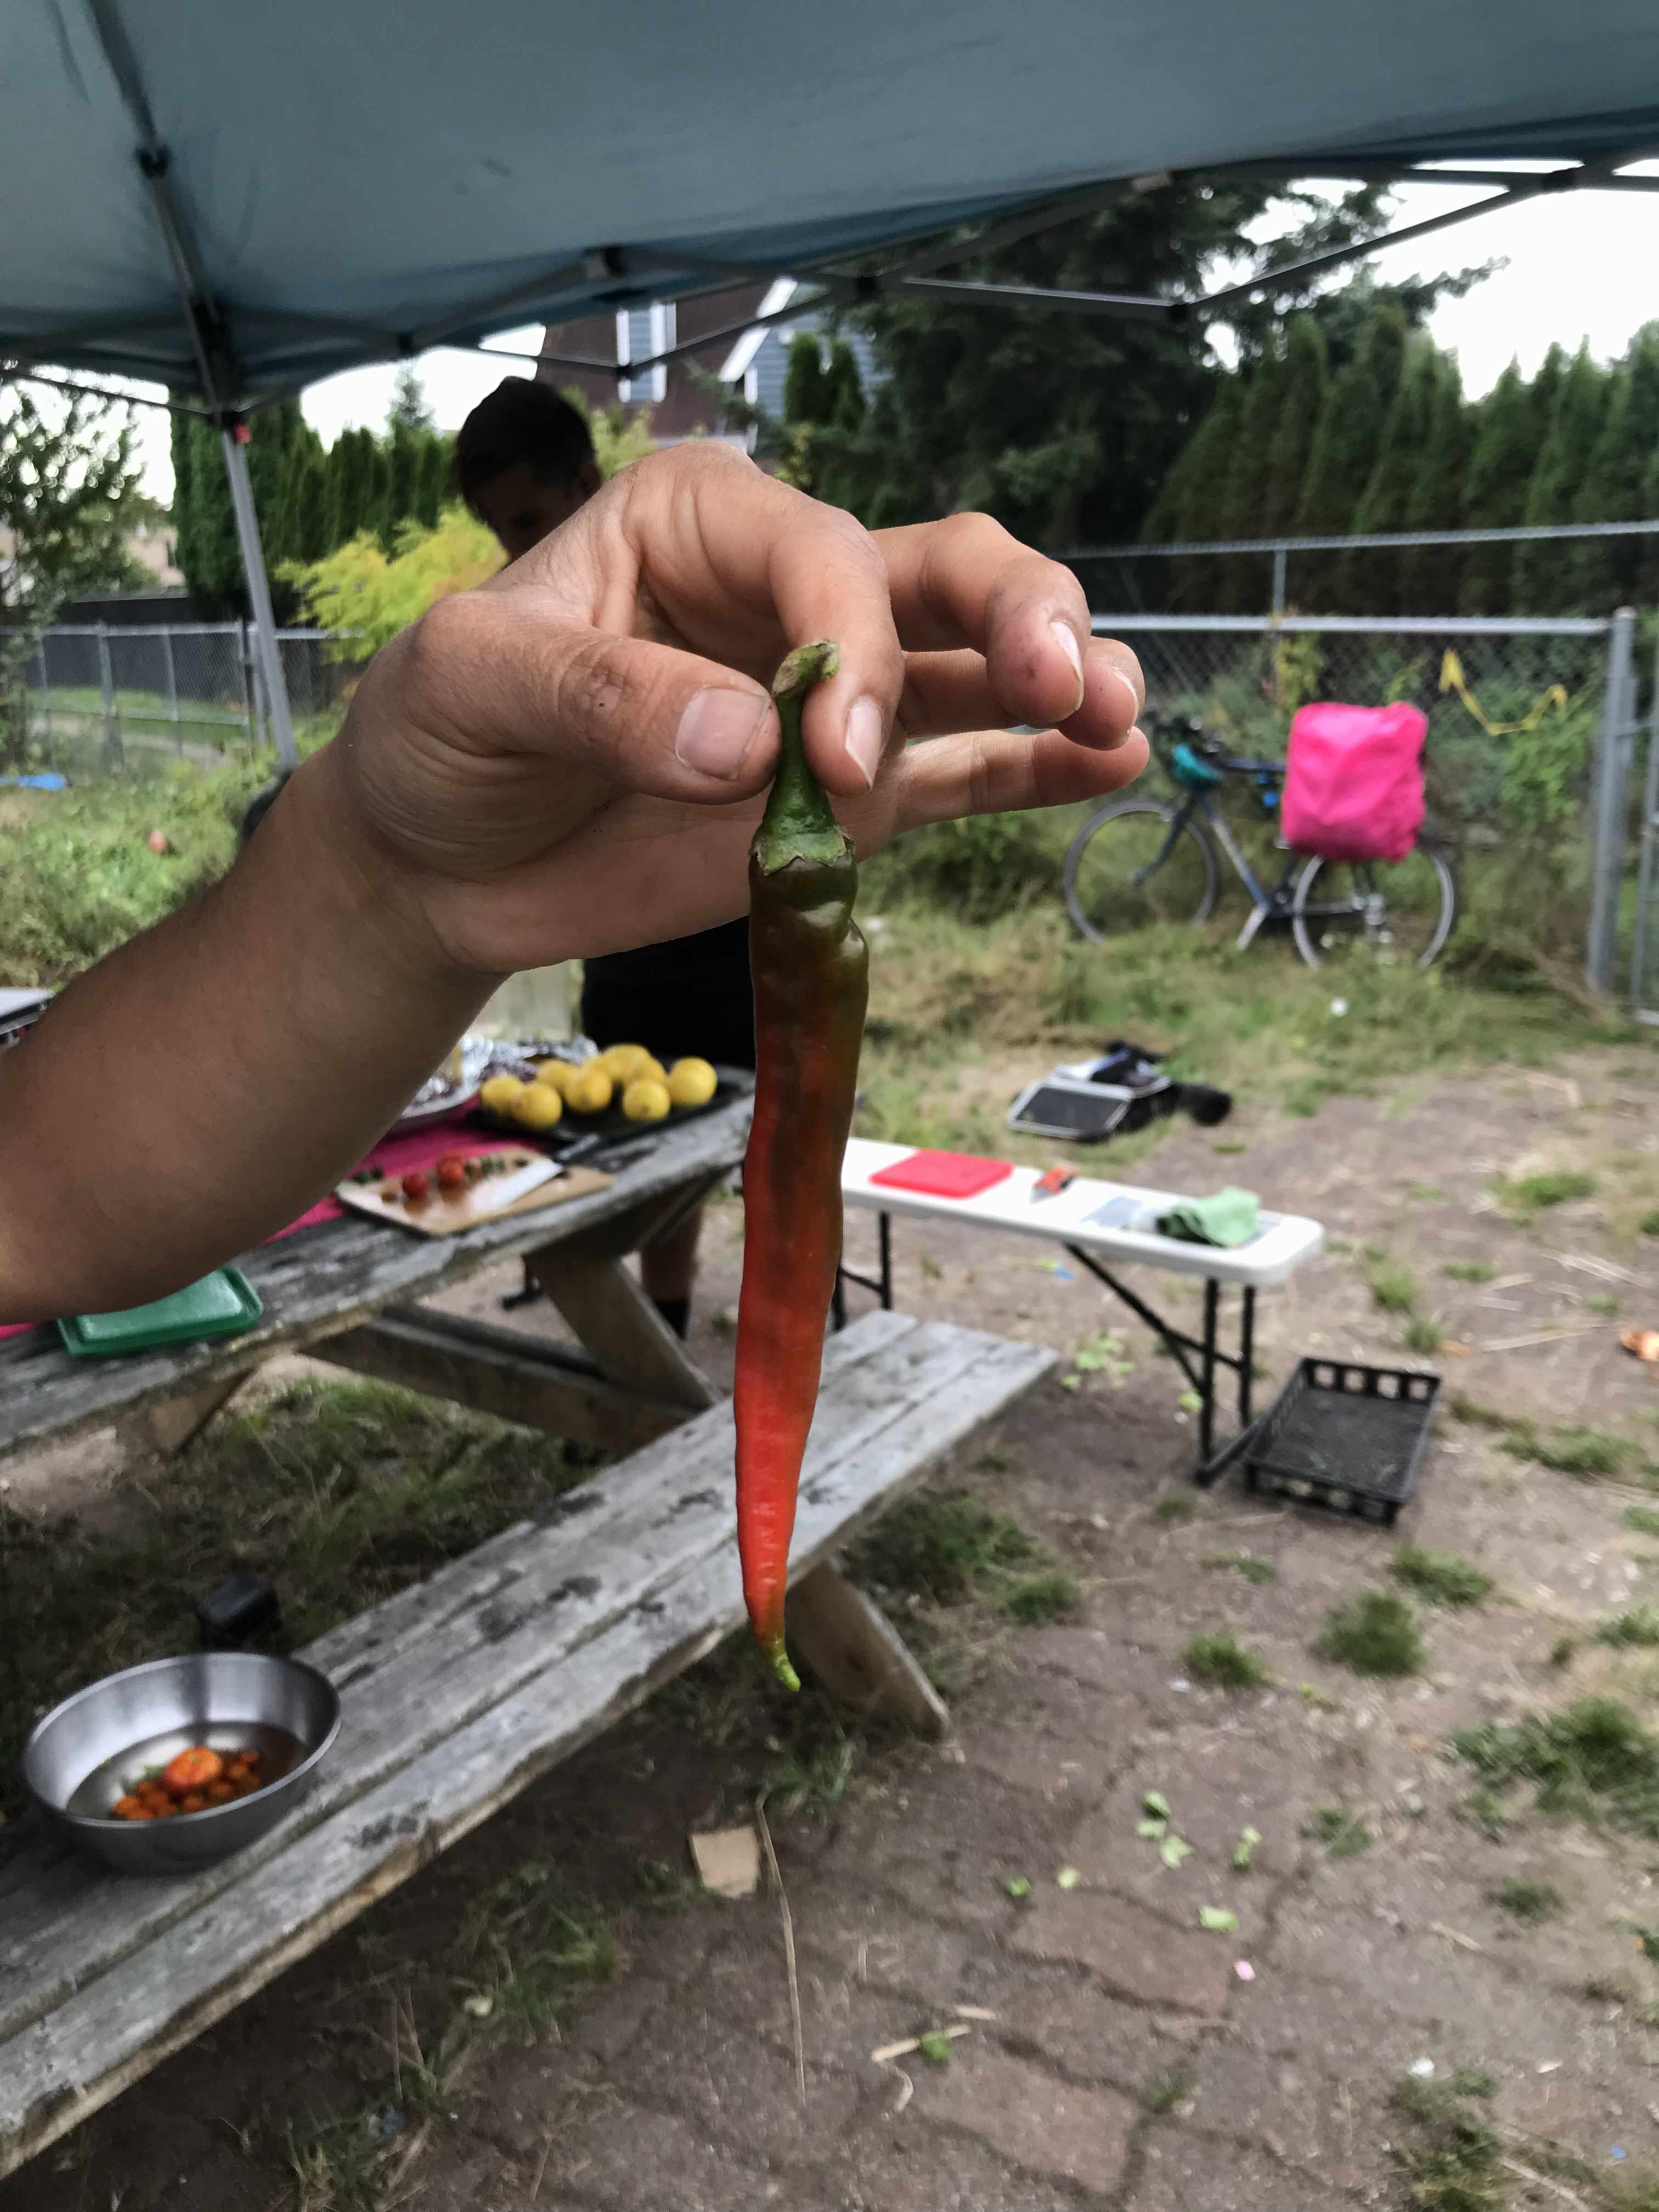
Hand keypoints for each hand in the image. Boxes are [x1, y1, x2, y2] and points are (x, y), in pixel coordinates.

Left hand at [324, 442, 1145, 971]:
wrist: (441, 860)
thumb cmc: (441, 738)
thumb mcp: (471, 685)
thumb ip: (600, 701)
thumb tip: (753, 750)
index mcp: (701, 523)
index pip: (820, 554)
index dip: (855, 645)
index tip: (832, 761)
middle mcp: (787, 594)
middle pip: (939, 572)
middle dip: (1016, 616)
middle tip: (1059, 682)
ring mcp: (835, 699)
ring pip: (974, 663)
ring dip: (1059, 684)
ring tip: (1117, 721)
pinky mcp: (852, 797)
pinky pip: (960, 772)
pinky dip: (1033, 772)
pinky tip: (1109, 766)